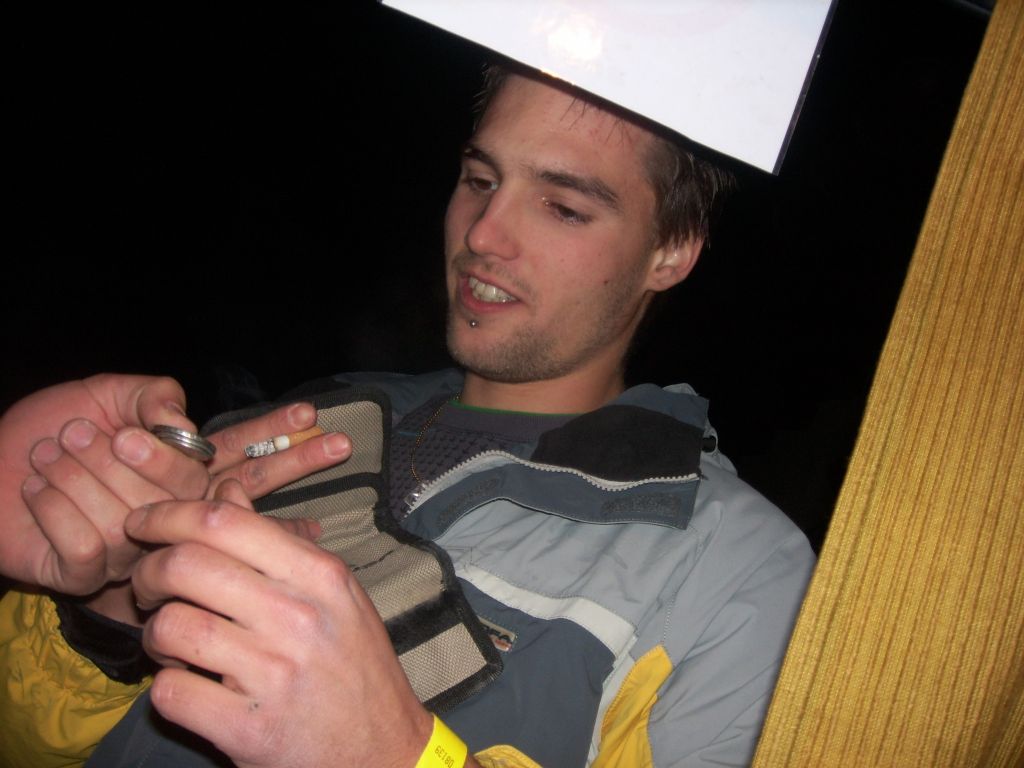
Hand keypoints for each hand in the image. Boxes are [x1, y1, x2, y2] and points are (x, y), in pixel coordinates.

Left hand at [1, 375, 196, 590]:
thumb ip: (155, 395)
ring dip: (71, 480)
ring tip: (44, 458)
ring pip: (119, 526)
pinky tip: (34, 492)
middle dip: (102, 463)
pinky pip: (85, 550)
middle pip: (156, 503)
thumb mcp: (108, 394)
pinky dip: (54, 511)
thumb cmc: (54, 427)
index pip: (193, 481)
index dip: (161, 459)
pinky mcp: (82, 577)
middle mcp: (157, 521)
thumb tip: (181, 425)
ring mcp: (122, 554)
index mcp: (174, 479)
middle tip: (69, 435)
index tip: (121, 435)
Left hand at [127, 491, 433, 767]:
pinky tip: (188, 685)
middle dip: (148, 572)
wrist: (384, 748)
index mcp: (319, 575)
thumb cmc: (355, 664)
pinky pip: (170, 693)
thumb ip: (276, 543)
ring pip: (170, 627)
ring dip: (155, 634)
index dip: (167, 515)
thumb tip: (224, 494)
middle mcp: (298, 617)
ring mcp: (273, 674)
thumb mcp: (333, 592)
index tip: (142, 524)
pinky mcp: (249, 730)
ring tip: (171, 643)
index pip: (223, 523)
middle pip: (185, 566)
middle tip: (149, 587)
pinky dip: (166, 687)